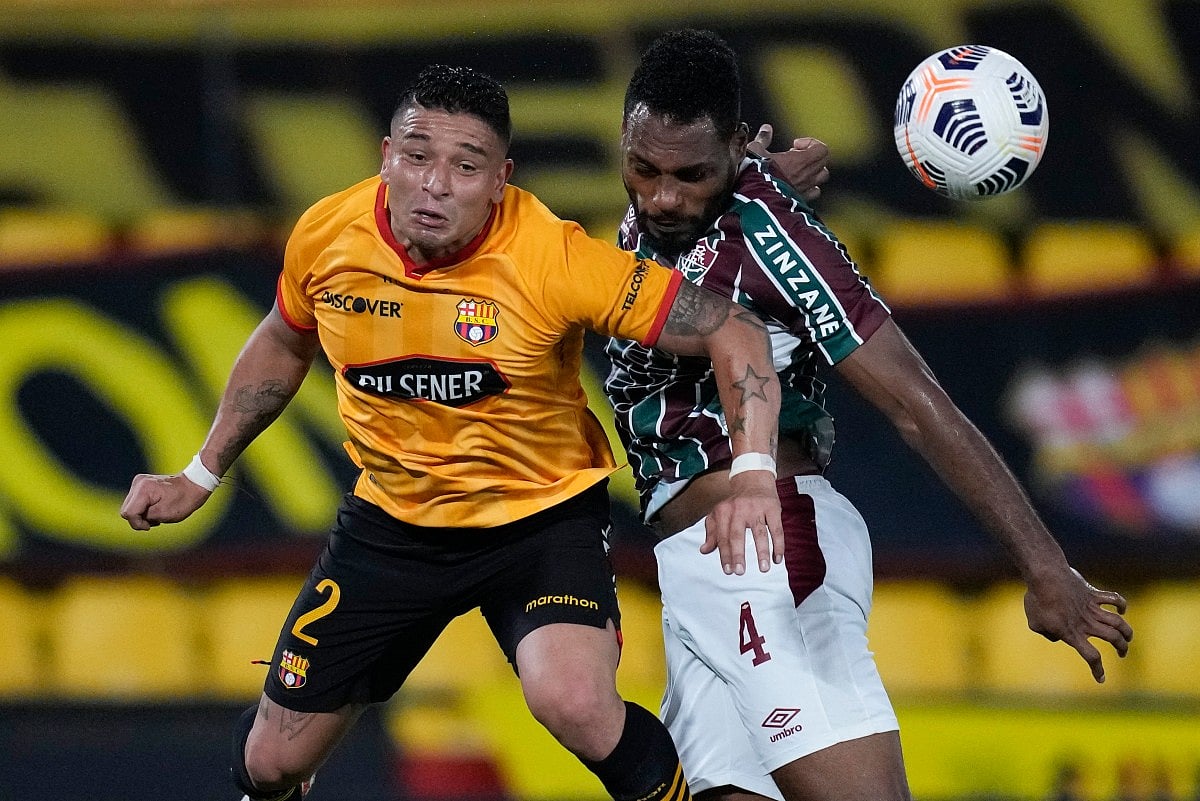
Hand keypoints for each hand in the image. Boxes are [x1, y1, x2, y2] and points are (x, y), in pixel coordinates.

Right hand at [120, 472, 213, 529]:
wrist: (194, 485)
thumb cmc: (184, 500)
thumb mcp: (164, 514)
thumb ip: (145, 517)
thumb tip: (133, 518)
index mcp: (143, 489)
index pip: (128, 513)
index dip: (138, 523)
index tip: (151, 526)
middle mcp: (138, 482)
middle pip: (126, 510)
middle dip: (139, 519)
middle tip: (156, 521)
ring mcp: (139, 481)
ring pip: (129, 507)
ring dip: (141, 514)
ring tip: (157, 514)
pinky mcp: (141, 483)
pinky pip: (135, 502)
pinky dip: (143, 509)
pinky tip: (155, 509)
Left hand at [699, 472, 783, 574]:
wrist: (753, 480)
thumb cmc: (735, 502)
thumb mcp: (719, 513)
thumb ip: (711, 532)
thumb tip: (704, 550)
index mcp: (723, 511)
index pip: (722, 536)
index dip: (724, 554)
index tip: (727, 570)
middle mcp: (739, 509)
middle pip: (737, 535)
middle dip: (738, 554)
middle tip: (739, 571)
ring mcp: (757, 508)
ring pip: (760, 533)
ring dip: (762, 552)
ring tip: (763, 568)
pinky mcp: (773, 508)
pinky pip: (777, 529)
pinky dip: (778, 545)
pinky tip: (777, 558)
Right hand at [746, 124, 829, 201]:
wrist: (754, 198)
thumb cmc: (756, 173)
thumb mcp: (756, 151)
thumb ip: (764, 139)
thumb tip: (766, 129)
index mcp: (801, 161)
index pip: (821, 148)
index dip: (810, 143)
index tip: (794, 145)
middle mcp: (807, 175)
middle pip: (823, 161)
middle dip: (811, 156)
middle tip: (794, 156)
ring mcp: (805, 189)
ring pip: (821, 177)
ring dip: (813, 171)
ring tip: (799, 170)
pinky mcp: (800, 200)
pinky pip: (814, 192)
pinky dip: (810, 187)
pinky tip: (797, 184)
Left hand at [1023, 567, 1133, 682]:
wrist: (1045, 575)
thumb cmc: (1036, 599)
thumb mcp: (1034, 623)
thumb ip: (1045, 634)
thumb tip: (1056, 636)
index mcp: (1071, 633)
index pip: (1091, 657)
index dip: (1098, 669)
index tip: (1101, 678)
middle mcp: (1086, 623)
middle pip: (1113, 638)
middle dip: (1122, 648)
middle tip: (1122, 653)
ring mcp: (1092, 608)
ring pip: (1118, 623)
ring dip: (1127, 631)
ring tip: (1128, 637)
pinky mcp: (1093, 594)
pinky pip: (1114, 599)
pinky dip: (1122, 605)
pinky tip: (1121, 610)